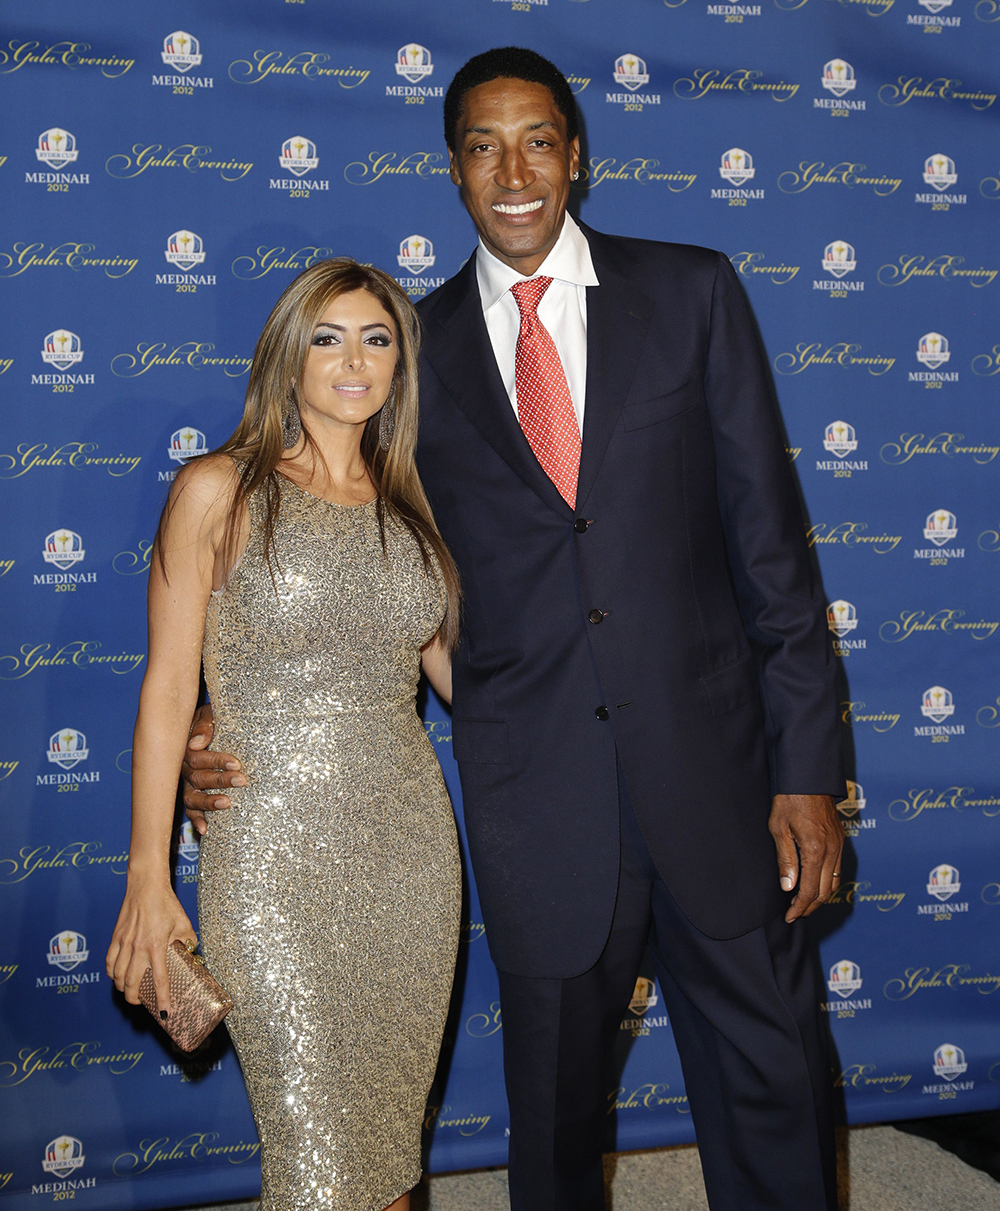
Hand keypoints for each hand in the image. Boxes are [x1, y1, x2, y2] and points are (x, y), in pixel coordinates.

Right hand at [106, 879, 195, 1011]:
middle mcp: (138, 949)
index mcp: (157, 947)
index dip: (162, 1000)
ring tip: (129, 992)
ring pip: (118, 976)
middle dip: (135, 999)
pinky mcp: (115, 938)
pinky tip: (117, 977)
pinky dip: (112, 974)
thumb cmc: (166, 903)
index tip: (165, 1013)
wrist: (145, 886)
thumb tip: (192, 953)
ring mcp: (124, 944)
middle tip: (141, 1004)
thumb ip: (188, 941)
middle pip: (132, 984)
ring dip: (123, 988)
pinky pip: (109, 962)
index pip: (159, 981)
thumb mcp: (183, 923)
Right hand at [181, 703, 242, 835]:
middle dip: (220, 780)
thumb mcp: (209, 713)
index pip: (196, 757)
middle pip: (197, 778)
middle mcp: (182, 767)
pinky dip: (196, 820)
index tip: (236, 763)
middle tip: (241, 780)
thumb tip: (196, 743)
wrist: (205, 722)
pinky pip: (190, 810)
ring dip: (208, 802)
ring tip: (227, 803)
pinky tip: (205, 829)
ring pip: (191, 797)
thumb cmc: (212, 717)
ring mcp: (185, 783)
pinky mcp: (191, 795)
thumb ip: (205, 724)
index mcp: (184, 747)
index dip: (216, 761)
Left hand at [768, 794, 843, 922]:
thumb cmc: (789, 800)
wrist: (808, 778)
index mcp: (815, 850)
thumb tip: (789, 887)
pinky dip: (828, 883)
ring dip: (820, 897)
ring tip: (804, 904)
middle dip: (810, 906)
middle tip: (795, 914)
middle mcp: (832, 851)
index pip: (809, 890)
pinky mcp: (841, 840)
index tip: (790, 916)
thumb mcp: (779, 829)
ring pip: (834, 882)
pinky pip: (838, 869)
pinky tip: (815, 885)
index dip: (800, 907)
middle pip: (824, 891)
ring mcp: (839, 845)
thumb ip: (785, 860)